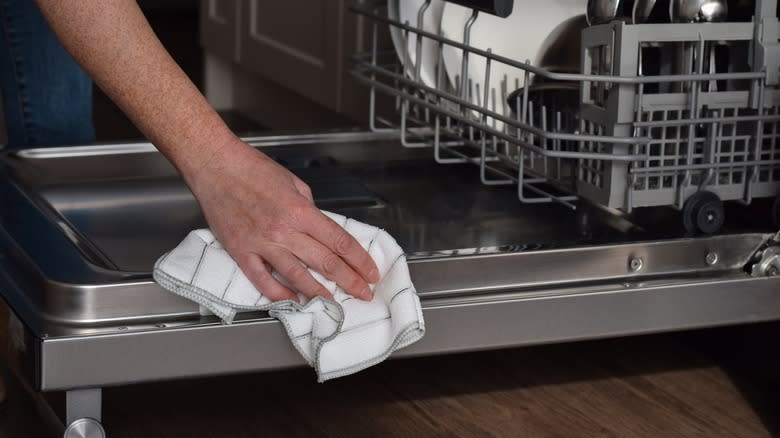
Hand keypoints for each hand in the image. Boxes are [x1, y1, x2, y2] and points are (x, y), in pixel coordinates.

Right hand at [184, 138, 378, 301]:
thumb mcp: (293, 183)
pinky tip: (293, 301)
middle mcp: (284, 230)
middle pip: (325, 262)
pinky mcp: (241, 252)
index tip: (370, 271)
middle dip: (349, 280)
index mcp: (301, 211)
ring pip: (297, 276)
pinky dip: (279, 293)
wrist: (215, 165)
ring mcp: (262, 243)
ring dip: (319, 293)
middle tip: (364, 293)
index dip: (359, 260)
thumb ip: (308, 208)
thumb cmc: (252, 169)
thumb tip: (318, 227)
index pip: (339, 241)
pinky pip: (262, 280)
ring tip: (335, 304)